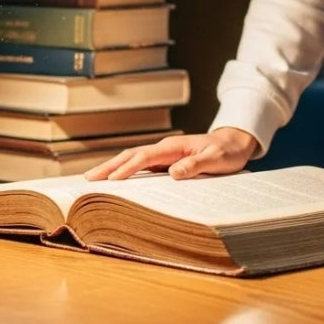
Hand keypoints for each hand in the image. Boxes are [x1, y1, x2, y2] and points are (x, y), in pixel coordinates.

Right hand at [83, 127, 258, 180]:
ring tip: (94, 179)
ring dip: (114, 168)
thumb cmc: (227, 152)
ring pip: (134, 160)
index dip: (127, 168)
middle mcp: (166, 148)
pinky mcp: (167, 161)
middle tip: (88, 179)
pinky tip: (117, 181)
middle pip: (132, 156)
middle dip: (110, 166)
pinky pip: (143, 166)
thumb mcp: (216, 160)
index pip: (145, 157)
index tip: (110, 179)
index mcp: (174, 147)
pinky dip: (127, 171)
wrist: (235, 143)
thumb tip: (173, 173)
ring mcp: (165, 154)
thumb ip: (195, 166)